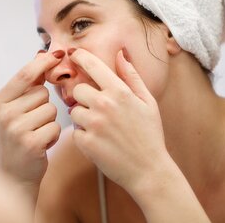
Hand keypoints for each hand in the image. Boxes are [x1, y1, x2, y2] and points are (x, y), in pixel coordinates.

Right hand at [0, 52, 61, 189]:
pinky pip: (56, 127)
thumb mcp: (15, 109)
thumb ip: (27, 86)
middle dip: (45, 105)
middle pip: (43, 93)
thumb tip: (43, 56)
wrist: (14, 174)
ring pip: (51, 110)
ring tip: (37, 133)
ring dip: (50, 121)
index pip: (26, 74)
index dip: (44, 62)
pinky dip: (53, 135)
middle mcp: (4, 113)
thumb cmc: (19, 137)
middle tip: (34, 122)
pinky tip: (42, 144)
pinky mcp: (30, 143)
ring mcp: (16, 129)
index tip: (58, 54)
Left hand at [69, 48, 170, 194]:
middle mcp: (104, 105)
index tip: (74, 55)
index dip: (81, 57)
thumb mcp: (148, 102)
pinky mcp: (86, 143)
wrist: (148, 170)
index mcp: (120, 92)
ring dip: (83, 118)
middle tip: (98, 108)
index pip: (93, 66)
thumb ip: (132, 76)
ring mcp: (94, 124)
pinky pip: (75, 132)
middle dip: (85, 97)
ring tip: (101, 128)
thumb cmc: (150, 135)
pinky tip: (99, 141)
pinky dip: (84, 136)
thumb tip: (120, 54)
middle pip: (78, 90)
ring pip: (74, 112)